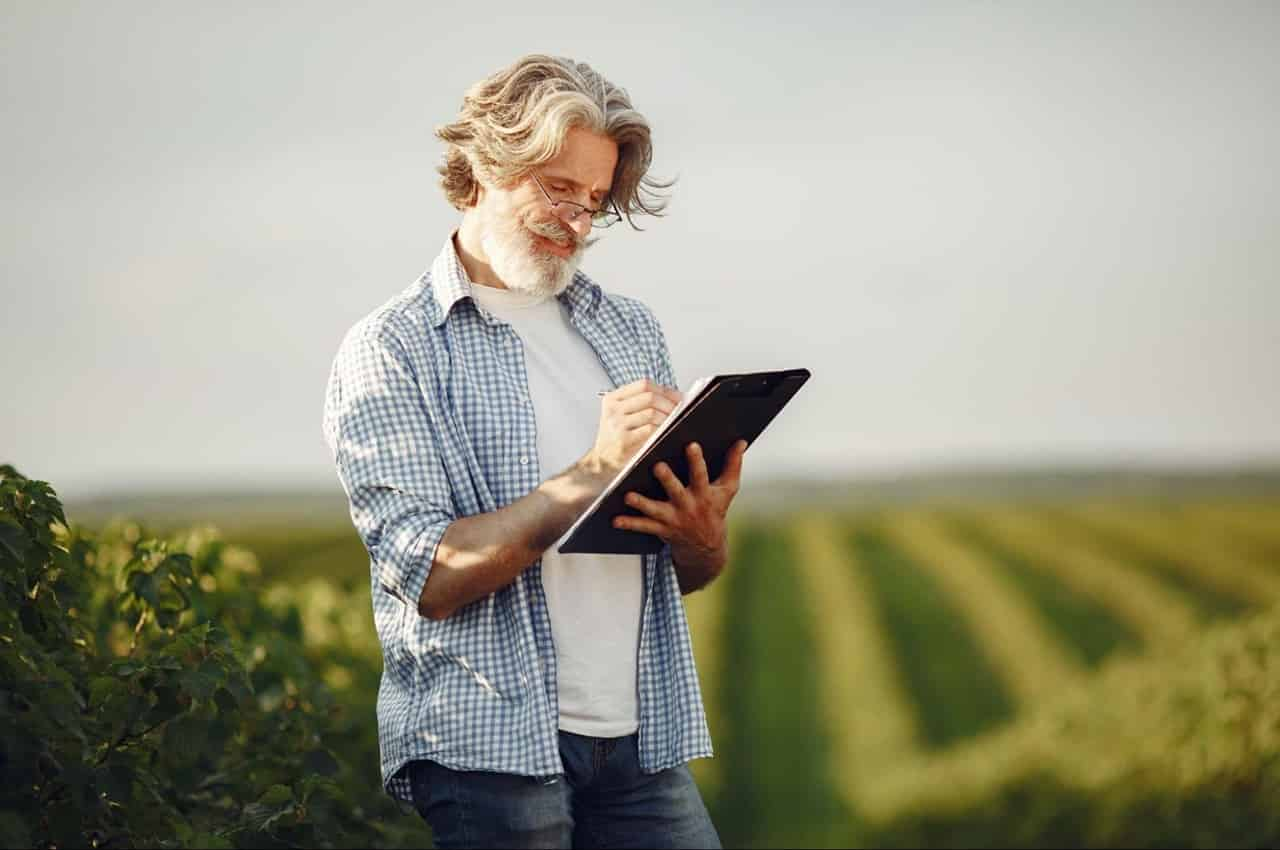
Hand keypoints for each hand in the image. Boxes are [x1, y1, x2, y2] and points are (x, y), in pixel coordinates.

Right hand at [581, 379, 681, 479]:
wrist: (601, 463)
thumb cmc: (615, 439)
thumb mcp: (619, 416)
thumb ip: (639, 404)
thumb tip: (675, 397)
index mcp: (612, 399)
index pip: (643, 385)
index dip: (665, 390)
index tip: (679, 397)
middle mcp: (612, 410)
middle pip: (649, 397)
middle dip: (670, 404)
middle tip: (681, 411)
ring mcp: (617, 425)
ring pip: (652, 413)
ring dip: (668, 418)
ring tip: (676, 423)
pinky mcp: (624, 441)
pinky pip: (650, 430)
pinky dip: (663, 430)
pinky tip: (667, 433)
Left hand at [613, 440, 747, 567]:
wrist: (707, 548)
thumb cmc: (715, 510)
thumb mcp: (727, 490)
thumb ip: (733, 464)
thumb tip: (741, 441)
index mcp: (704, 494)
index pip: (701, 475)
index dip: (697, 461)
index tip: (691, 444)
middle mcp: (688, 506)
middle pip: (677, 491)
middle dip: (667, 480)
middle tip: (658, 466)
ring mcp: (673, 519)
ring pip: (656, 511)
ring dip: (642, 504)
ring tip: (628, 495)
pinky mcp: (661, 529)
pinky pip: (644, 527)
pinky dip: (629, 524)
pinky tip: (615, 519)